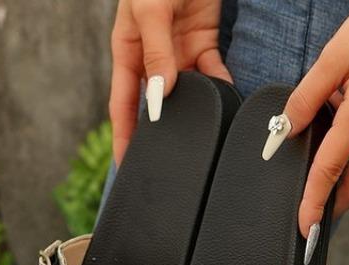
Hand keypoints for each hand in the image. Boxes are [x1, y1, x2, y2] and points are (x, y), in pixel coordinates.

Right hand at [109, 0, 231, 163]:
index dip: (124, 137)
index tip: (127, 166)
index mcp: (128, 52)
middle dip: (161, 133)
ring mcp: (177, 51)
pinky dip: (220, 86)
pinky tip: (225, 102)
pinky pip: (212, 72)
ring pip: (187, 93)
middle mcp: (151, 57)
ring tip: (201, 137)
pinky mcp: (203, 41)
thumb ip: (155, 54)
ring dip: (195, 112)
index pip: (123, 106)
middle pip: (156, 105)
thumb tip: (160, 98)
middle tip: (168, 164)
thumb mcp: (150, 11)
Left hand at [280, 0, 348, 236]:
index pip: (330, 170)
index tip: (305, 227)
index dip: (313, 201)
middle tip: (313, 218)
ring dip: (345, 176)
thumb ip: (307, 96)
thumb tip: (287, 129)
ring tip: (322, 170)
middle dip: (334, 205)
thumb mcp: (336, 54)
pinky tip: (345, 133)